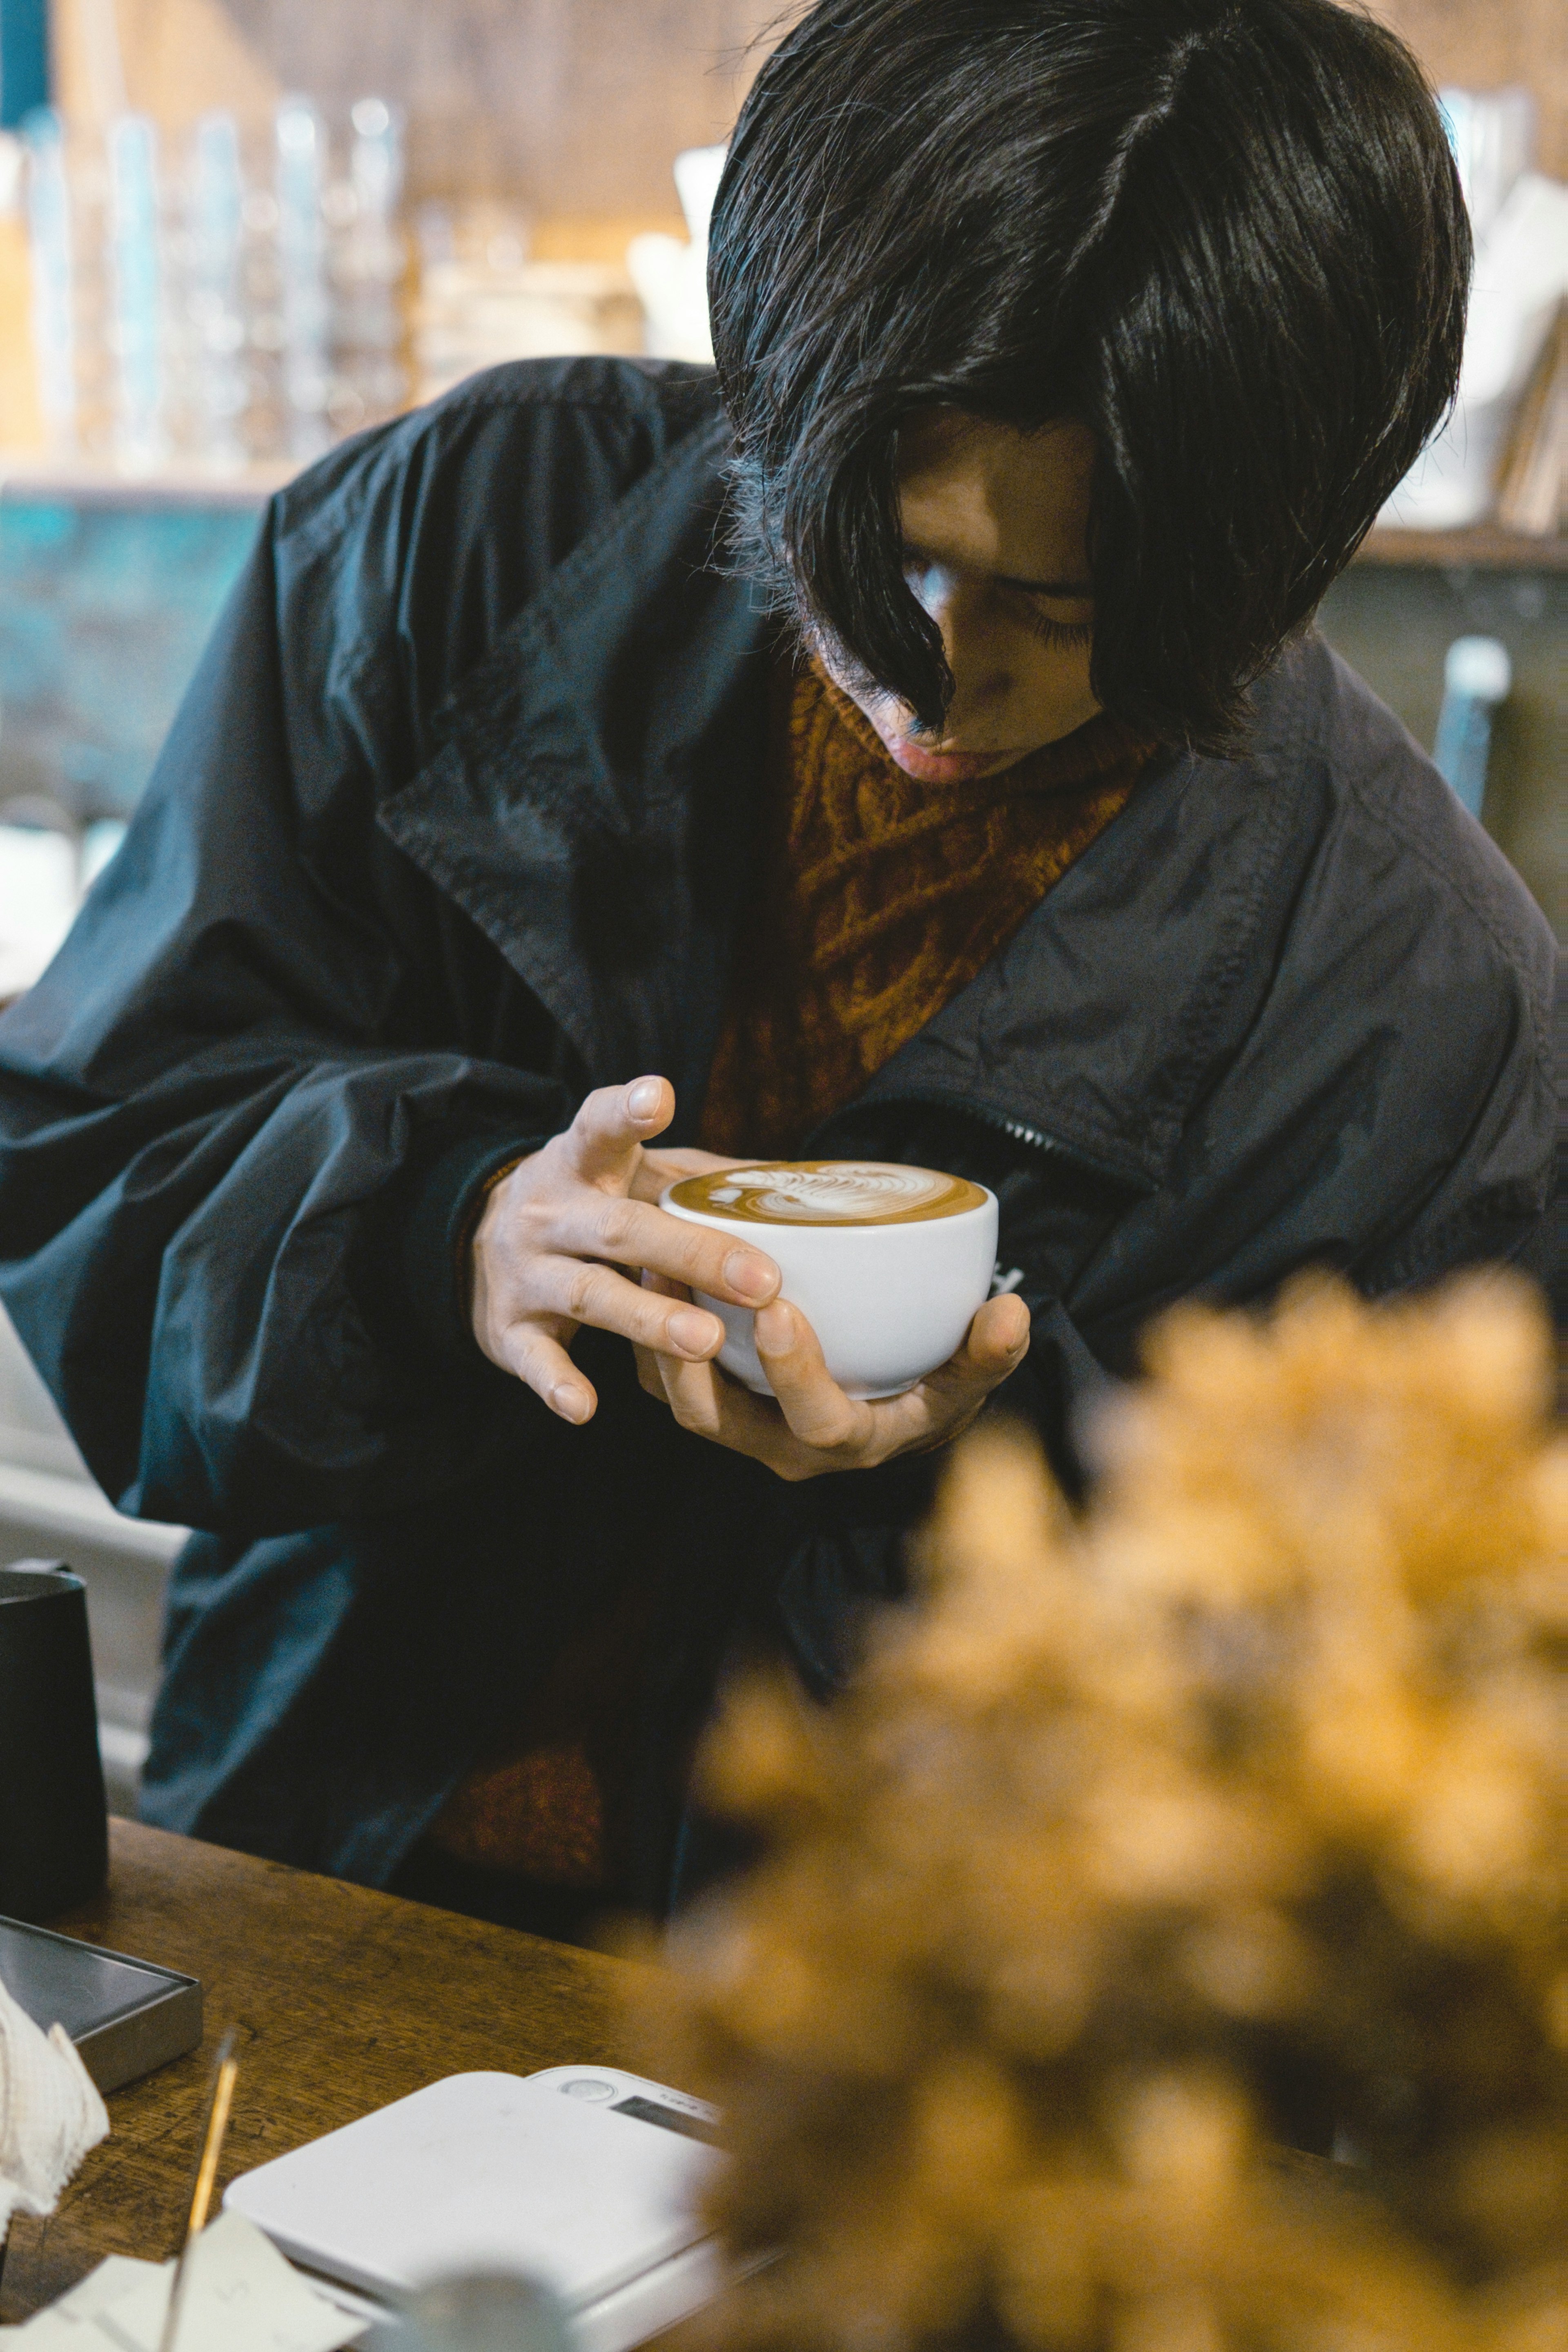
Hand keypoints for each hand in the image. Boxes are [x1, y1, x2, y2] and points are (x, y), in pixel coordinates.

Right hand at [470, 1077, 780, 1423]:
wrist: (473, 1242)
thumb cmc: (582, 1204)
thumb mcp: (620, 1172)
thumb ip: (693, 1176)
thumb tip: (791, 1181)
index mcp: (579, 1163)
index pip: (599, 1127)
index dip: (626, 1112)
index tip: (658, 1098)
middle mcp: (549, 1213)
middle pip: (621, 1229)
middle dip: (691, 1254)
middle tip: (760, 1280)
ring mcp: (525, 1272)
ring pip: (588, 1295)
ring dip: (647, 1319)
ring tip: (706, 1340)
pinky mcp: (506, 1329)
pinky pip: (534, 1360)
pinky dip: (557, 1383)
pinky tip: (585, 1406)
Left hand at [634, 1280, 1031, 1480]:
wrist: (893, 1403)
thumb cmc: (932, 1384)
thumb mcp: (968, 1376)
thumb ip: (989, 1351)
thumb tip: (1012, 1313)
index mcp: (848, 1443)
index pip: (816, 1422)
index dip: (795, 1373)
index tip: (780, 1312)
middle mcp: (782, 1447)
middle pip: (721, 1418)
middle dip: (698, 1355)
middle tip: (688, 1279)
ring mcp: (741, 1427)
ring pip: (679, 1398)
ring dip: (658, 1337)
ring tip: (650, 1263)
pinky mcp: (713, 1400)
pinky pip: (665, 1377)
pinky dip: (650, 1330)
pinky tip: (645, 1266)